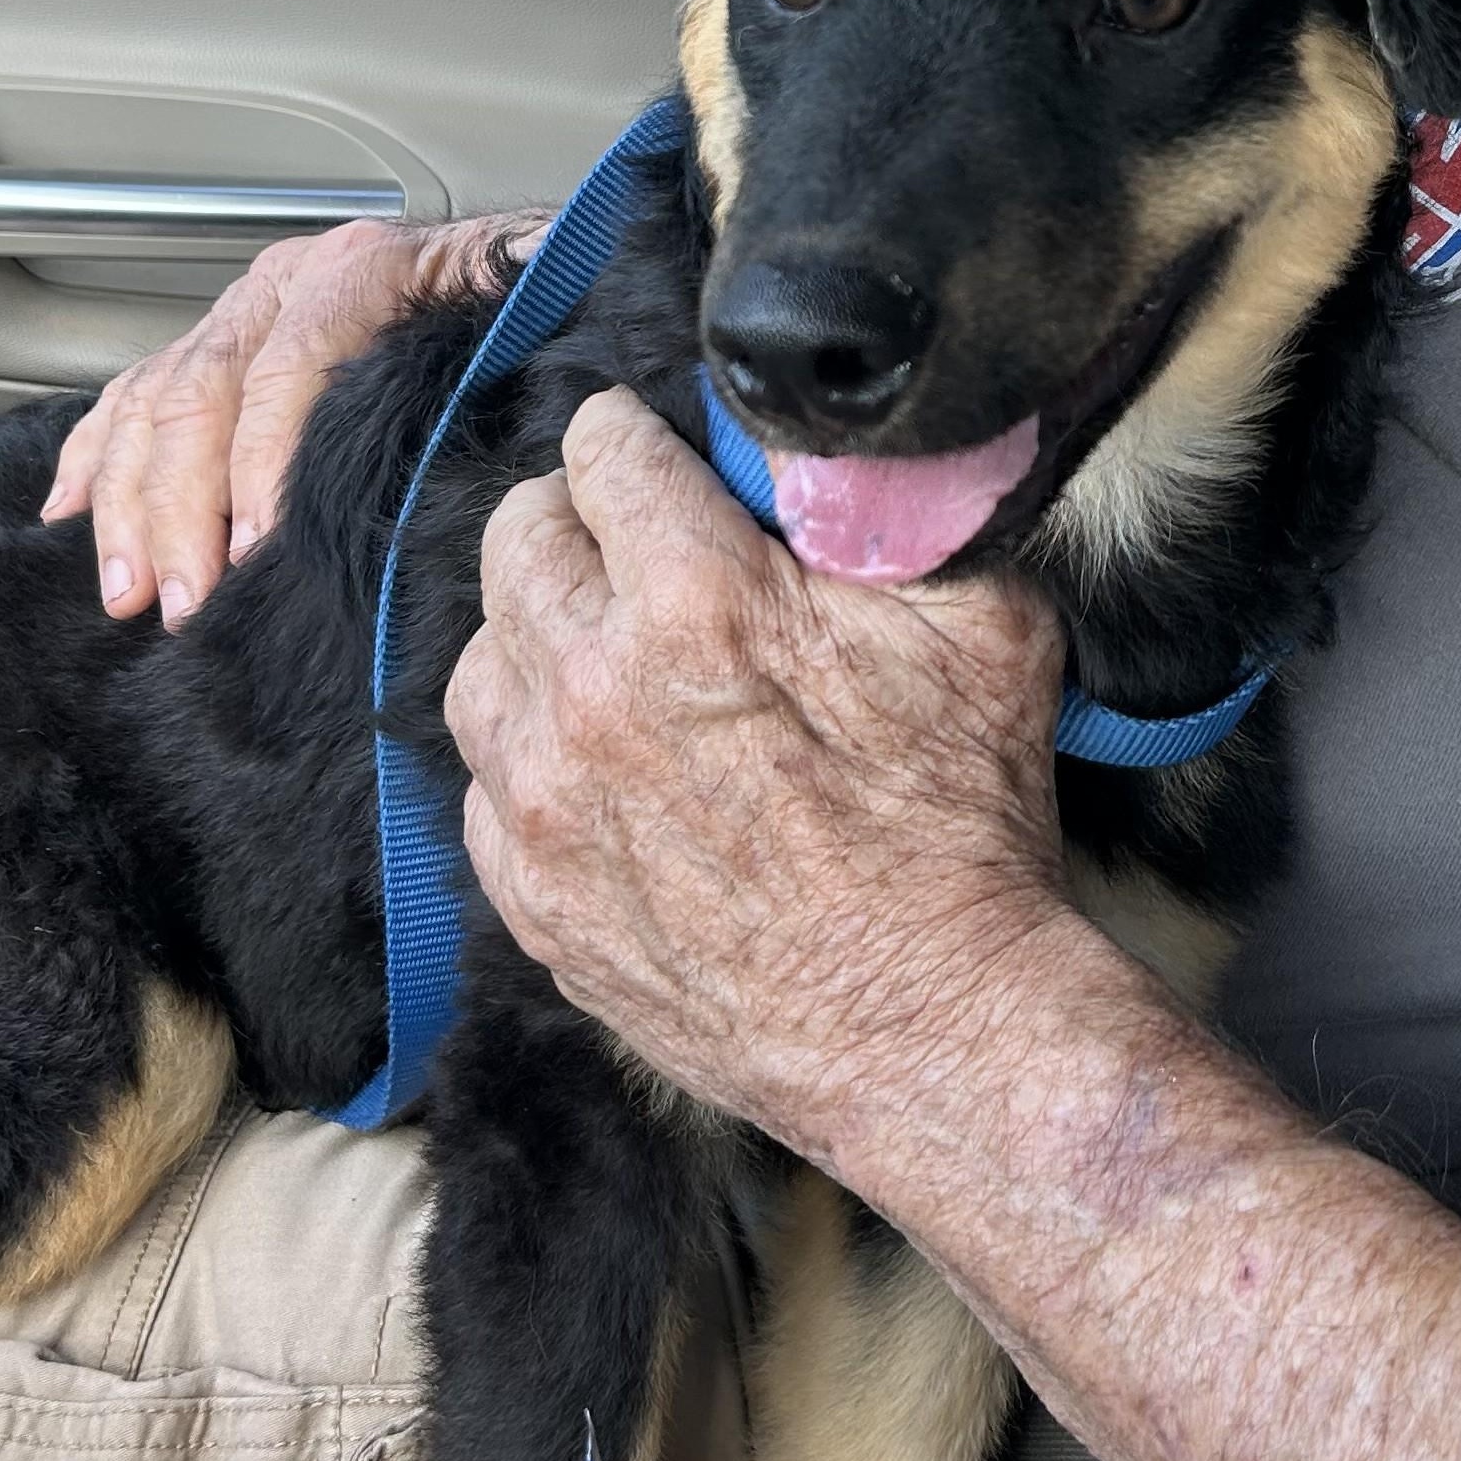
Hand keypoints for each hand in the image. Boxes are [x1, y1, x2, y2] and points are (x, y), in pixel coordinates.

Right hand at [45, 212, 547, 627]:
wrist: (516, 249)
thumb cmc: (523, 296)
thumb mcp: (532, 298)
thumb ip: (522, 316)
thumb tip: (529, 335)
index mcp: (362, 273)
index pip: (290, 366)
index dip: (264, 460)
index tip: (253, 547)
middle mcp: (287, 284)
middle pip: (204, 393)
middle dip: (180, 507)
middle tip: (181, 599)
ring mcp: (243, 311)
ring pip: (155, 400)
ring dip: (128, 501)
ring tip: (129, 589)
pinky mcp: (217, 340)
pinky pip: (133, 392)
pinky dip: (96, 453)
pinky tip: (70, 511)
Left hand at [447, 386, 1067, 1163]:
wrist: (928, 1025)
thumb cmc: (960, 824)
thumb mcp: (979, 623)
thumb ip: (891, 507)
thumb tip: (832, 435)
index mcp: (695, 603)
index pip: (603, 448)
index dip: (638, 436)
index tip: (660, 454)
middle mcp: (592, 690)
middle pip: (517, 534)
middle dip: (572, 514)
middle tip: (628, 537)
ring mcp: (545, 801)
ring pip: (481, 653)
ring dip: (536, 630)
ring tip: (605, 647)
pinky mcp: (530, 892)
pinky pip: (481, 778)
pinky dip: (528, 749)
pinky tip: (596, 759)